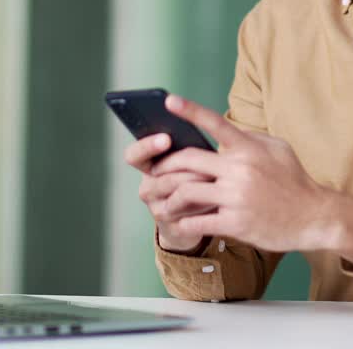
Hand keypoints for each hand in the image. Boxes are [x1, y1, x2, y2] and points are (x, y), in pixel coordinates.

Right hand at [124, 132, 213, 252]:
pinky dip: (204, 206)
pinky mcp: (170, 228)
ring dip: (198, 186)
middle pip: (160, 175)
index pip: (134, 155)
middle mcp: (147, 187)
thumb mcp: (193, 159)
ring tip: (217, 179)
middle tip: (208, 164)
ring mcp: (156, 209)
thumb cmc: (199, 177)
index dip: (147, 146)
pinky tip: (218, 201)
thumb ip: (190, 146)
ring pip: (176, 194)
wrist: (202, 217)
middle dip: (187, 168)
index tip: (166, 139)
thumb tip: (202, 124)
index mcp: (148, 166)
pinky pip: (186, 215)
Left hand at [150, 95, 352, 260]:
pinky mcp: (236, 223)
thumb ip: (249, 138)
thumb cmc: (294, 180)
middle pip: (188, 160)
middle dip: (164, 165)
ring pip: (186, 192)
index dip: (191, 111)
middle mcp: (240, 170)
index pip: (215, 123)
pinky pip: (198, 222)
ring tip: (162, 202)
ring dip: (169, 198)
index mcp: (249, 148)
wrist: (314, 216)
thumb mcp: (278, 148)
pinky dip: (183, 222)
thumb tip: (225, 130)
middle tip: (153, 171)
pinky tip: (179, 223)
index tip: (169, 101)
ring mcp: (237, 197)